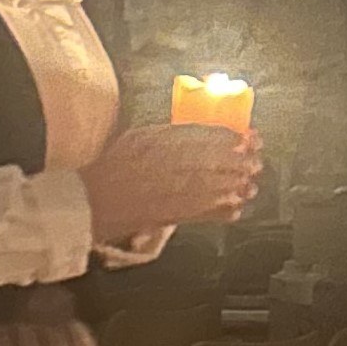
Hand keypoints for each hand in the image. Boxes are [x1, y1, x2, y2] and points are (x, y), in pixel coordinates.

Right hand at [82, 124, 261, 241]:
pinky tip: (235, 209)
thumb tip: (197, 131)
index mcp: (162, 140)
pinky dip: (223, 211)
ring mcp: (173, 190)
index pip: (208, 135)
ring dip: (238, 185)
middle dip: (242, 161)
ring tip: (250, 184)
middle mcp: (171, 163)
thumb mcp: (138, 137)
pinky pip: (206, 212)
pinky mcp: (172, 214)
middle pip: (219, 159)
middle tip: (256, 160)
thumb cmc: (111, 168)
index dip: (233, 136)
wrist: (89, 201)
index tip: (248, 136)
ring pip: (217, 185)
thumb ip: (169, 133)